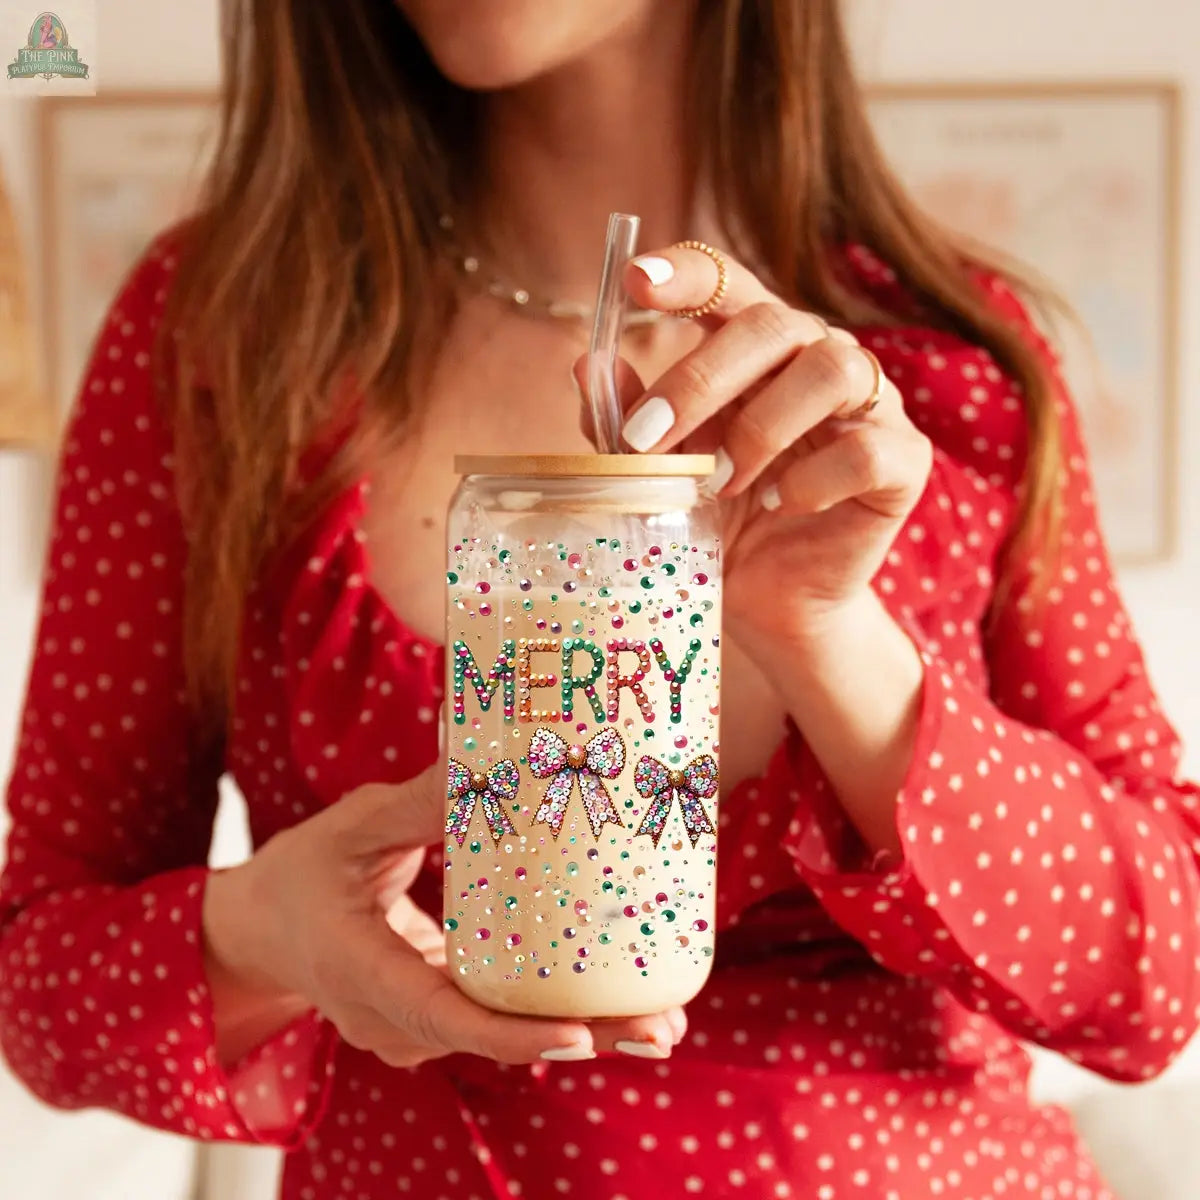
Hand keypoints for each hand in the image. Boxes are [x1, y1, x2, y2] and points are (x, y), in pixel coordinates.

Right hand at [203, 766, 685, 1066]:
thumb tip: (487, 755)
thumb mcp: (352, 828)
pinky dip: (554, 1014)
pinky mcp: (434, 1015)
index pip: (444, 1019)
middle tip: (660, 1030)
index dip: (514, 1033)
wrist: (262, 928)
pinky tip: (618, 1005)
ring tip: (661, 1024)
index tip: (578, 1033)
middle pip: (495, 1039)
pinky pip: (498, 1020)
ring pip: (505, 1038)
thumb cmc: (302, 874)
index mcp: (364, 976)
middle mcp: (393, 1021)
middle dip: (581, 1038)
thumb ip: (417, 801)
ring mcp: (414, 1029)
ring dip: (582, 1032)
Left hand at [577, 244, 931, 645]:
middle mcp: (819, 358)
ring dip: (762, 429)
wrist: (770, 601)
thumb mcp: (660, 469)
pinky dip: (813, 480)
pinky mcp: (904, 461)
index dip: (688, 273)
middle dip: (699, 381)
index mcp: (758, 347)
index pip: (730, 283)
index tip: (636, 282)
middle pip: (773, 325)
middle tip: (647, 440)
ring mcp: (871, 405)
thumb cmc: (717, 521)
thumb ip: (626, 418)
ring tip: (721, 483)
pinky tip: (779, 506)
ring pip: (833, 370)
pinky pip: (867, 450)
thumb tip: (586, 364)